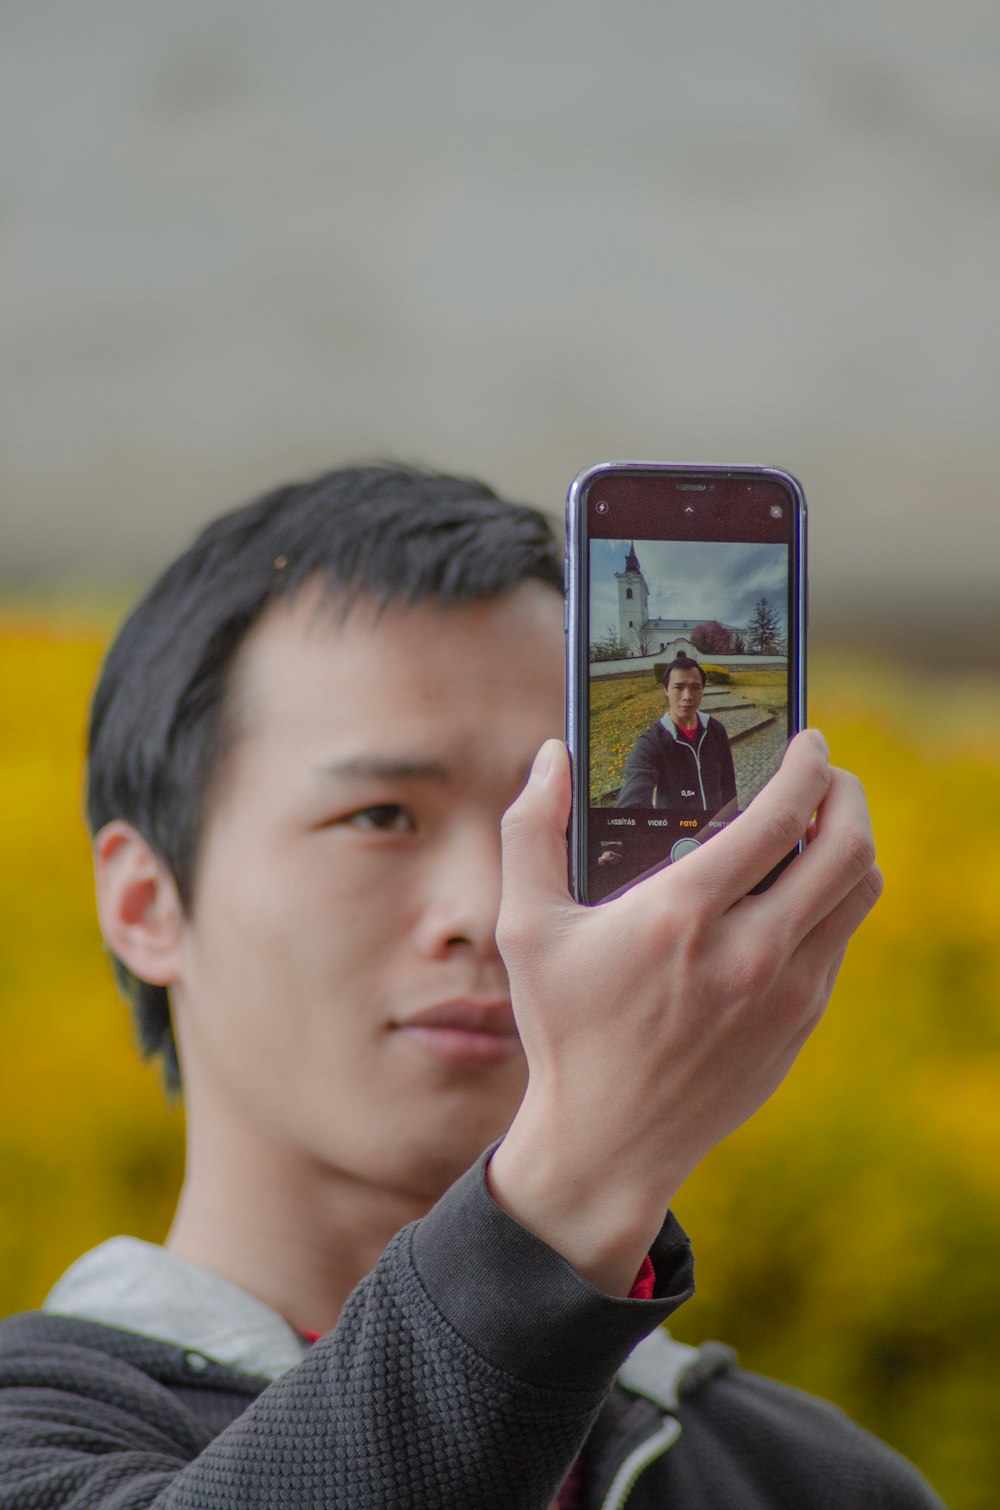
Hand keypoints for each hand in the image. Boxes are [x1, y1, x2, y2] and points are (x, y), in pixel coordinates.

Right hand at [488, 730, 881, 1295]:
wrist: (608, 1143)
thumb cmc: (563, 1028)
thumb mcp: (526, 927)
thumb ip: (530, 829)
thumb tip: (551, 755)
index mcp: (680, 915)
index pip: (778, 816)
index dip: (806, 765)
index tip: (809, 741)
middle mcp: (747, 951)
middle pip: (845, 847)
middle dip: (849, 793)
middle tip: (831, 775)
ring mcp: (784, 992)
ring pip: (859, 893)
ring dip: (852, 844)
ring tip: (823, 826)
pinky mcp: (800, 1023)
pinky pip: (841, 939)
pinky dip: (834, 898)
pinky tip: (799, 891)